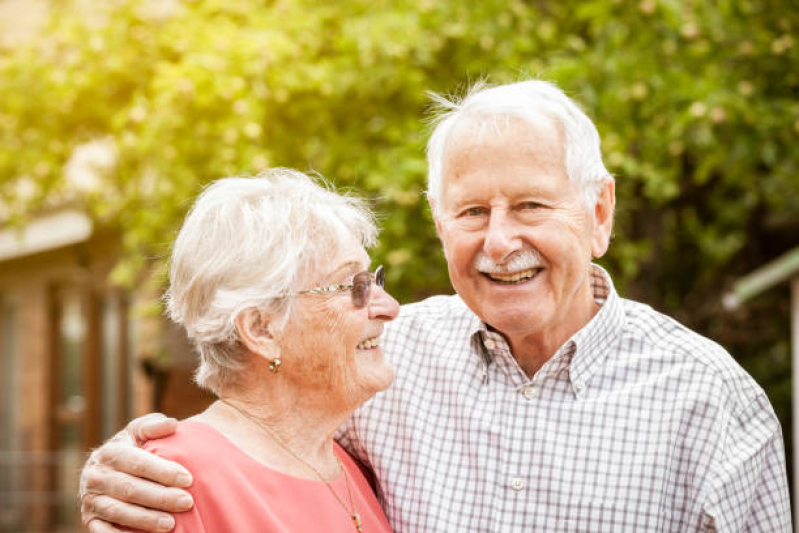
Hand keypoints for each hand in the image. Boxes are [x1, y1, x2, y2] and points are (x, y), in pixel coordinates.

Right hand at [80, 414, 193, 531]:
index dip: (163, 471)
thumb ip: (154, 426)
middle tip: (186, 502)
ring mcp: (90, 500)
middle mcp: (95, 476)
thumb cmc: (131, 448)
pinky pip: (103, 532)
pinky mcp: (89, 520)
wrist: (104, 469)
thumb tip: (173, 424)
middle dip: (160, 497)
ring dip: (145, 519)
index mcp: (109, 453)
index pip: (138, 462)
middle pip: (130, 489)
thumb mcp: (138, 432)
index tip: (188, 478)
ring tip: (170, 524)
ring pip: (118, 512)